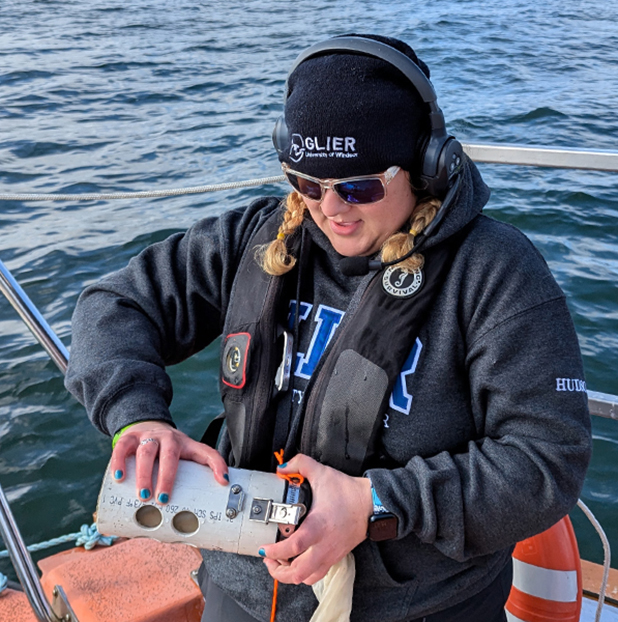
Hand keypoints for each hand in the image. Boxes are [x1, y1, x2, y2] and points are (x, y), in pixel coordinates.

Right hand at [110, 420, 228, 503]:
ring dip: (144, 474)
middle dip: (167, 478)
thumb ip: (189, 483)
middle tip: (163, 501)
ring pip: (146, 452)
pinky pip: (123, 447)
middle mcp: (169, 438)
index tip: (223, 482)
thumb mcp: (183, 459)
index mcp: (186, 445)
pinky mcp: (130, 437)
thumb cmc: (168, 451)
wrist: (147, 424)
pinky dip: (119, 462)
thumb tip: (191, 524)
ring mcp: (148, 436)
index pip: (206, 452)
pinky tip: (118, 477)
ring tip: (143, 497)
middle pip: (169, 455)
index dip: (217, 465)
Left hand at [260, 454, 372, 585]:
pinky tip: (297, 562)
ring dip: (290, 575)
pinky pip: (317, 575)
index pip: (293, 547)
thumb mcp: (322, 472)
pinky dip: (304, 574)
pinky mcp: (335, 557)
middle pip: (298, 573)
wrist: (371, 503)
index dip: (275, 551)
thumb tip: (283, 468)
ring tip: (280, 563)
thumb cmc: (348, 492)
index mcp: (318, 526)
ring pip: (307, 578)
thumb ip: (300, 464)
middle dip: (278, 570)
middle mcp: (323, 546)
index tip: (263, 548)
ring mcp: (330, 554)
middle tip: (267, 558)